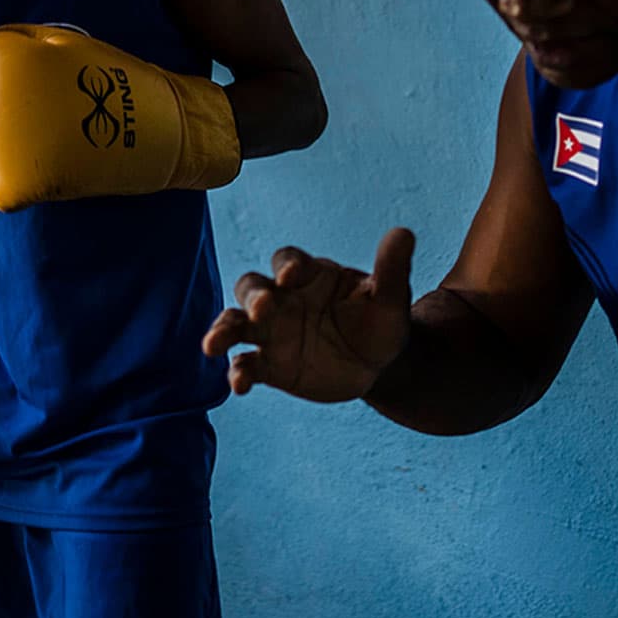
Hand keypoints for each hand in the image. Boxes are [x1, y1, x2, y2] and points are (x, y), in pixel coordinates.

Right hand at [201, 228, 416, 401]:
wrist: (379, 366)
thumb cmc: (381, 323)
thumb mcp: (391, 299)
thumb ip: (391, 269)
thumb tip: (404, 233)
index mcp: (309, 276)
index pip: (288, 261)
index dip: (287, 265)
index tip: (292, 275)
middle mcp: (282, 300)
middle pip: (251, 287)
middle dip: (252, 296)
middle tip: (262, 307)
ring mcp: (271, 332)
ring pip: (235, 323)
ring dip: (223, 331)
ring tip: (214, 346)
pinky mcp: (269, 365)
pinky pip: (246, 365)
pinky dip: (238, 373)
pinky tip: (240, 384)